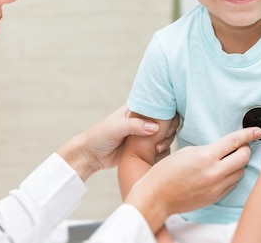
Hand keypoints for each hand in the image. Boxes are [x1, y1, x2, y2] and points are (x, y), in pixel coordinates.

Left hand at [57, 105, 178, 180]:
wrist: (91, 155)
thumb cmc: (99, 136)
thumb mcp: (116, 128)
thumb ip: (134, 126)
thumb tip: (155, 127)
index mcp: (136, 108)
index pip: (159, 104)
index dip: (167, 111)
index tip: (167, 122)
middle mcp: (143, 119)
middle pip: (166, 119)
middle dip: (169, 128)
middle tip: (163, 138)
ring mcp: (145, 133)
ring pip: (165, 134)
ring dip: (166, 140)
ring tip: (157, 148)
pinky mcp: (145, 147)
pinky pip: (160, 146)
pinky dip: (163, 150)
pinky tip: (158, 154)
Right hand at [124, 127, 260, 233]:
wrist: (157, 196)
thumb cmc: (166, 172)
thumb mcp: (187, 152)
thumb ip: (209, 150)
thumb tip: (224, 149)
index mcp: (205, 157)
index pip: (234, 142)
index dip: (249, 134)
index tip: (258, 131)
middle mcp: (214, 173)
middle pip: (243, 157)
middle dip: (245, 149)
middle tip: (241, 146)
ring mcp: (216, 187)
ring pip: (240, 172)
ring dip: (238, 163)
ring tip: (229, 159)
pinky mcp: (216, 197)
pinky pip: (232, 184)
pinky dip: (231, 176)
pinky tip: (222, 172)